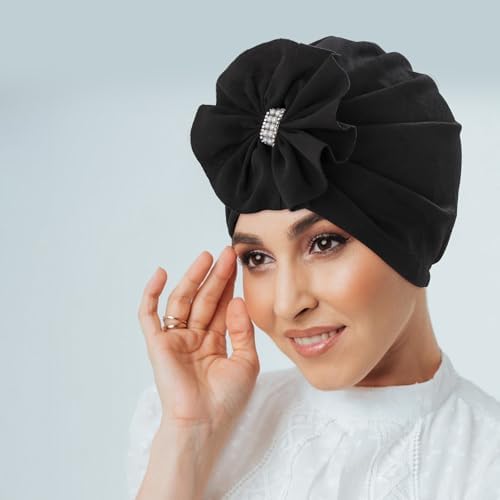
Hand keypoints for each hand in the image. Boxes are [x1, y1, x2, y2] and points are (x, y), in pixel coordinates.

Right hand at [137, 246, 259, 436]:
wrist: (203, 425)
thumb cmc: (226, 400)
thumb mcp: (246, 362)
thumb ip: (242, 330)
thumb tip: (237, 300)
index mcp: (215, 342)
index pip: (222, 306)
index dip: (229, 285)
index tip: (238, 264)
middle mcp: (195, 337)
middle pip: (205, 299)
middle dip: (216, 276)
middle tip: (226, 254)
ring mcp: (175, 339)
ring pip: (183, 301)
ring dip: (192, 278)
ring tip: (205, 257)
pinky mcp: (157, 343)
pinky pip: (149, 315)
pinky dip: (151, 294)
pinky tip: (161, 273)